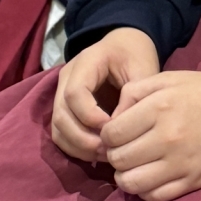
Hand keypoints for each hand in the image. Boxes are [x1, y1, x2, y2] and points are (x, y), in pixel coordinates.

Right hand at [51, 27, 159, 161]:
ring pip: (57, 128)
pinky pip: (61, 133)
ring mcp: (61, 92)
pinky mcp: (64, 107)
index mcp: (86, 61)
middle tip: (110, 149)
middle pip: (61, 114)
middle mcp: (67, 76)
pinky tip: (98, 152)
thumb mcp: (142, 70)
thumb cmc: (136, 56)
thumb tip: (118, 129)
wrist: (127, 47)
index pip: (74, 93)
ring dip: (79, 146)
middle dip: (84, 138)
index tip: (113, 128)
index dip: (90, 116)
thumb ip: (132, 98)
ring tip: (106, 153)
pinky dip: (76, 147)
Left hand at [100, 69, 200, 200]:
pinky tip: (149, 175)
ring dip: (125, 176)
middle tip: (124, 148)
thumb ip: (134, 92)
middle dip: (114, 154)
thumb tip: (111, 119)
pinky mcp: (192, 182)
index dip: (107, 135)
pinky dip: (144, 189)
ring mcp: (180, 163)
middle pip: (118, 159)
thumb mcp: (169, 79)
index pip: (112, 133)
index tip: (115, 132)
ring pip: (131, 183)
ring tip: (133, 165)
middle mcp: (167, 137)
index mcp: (160, 106)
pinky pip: (153, 196)